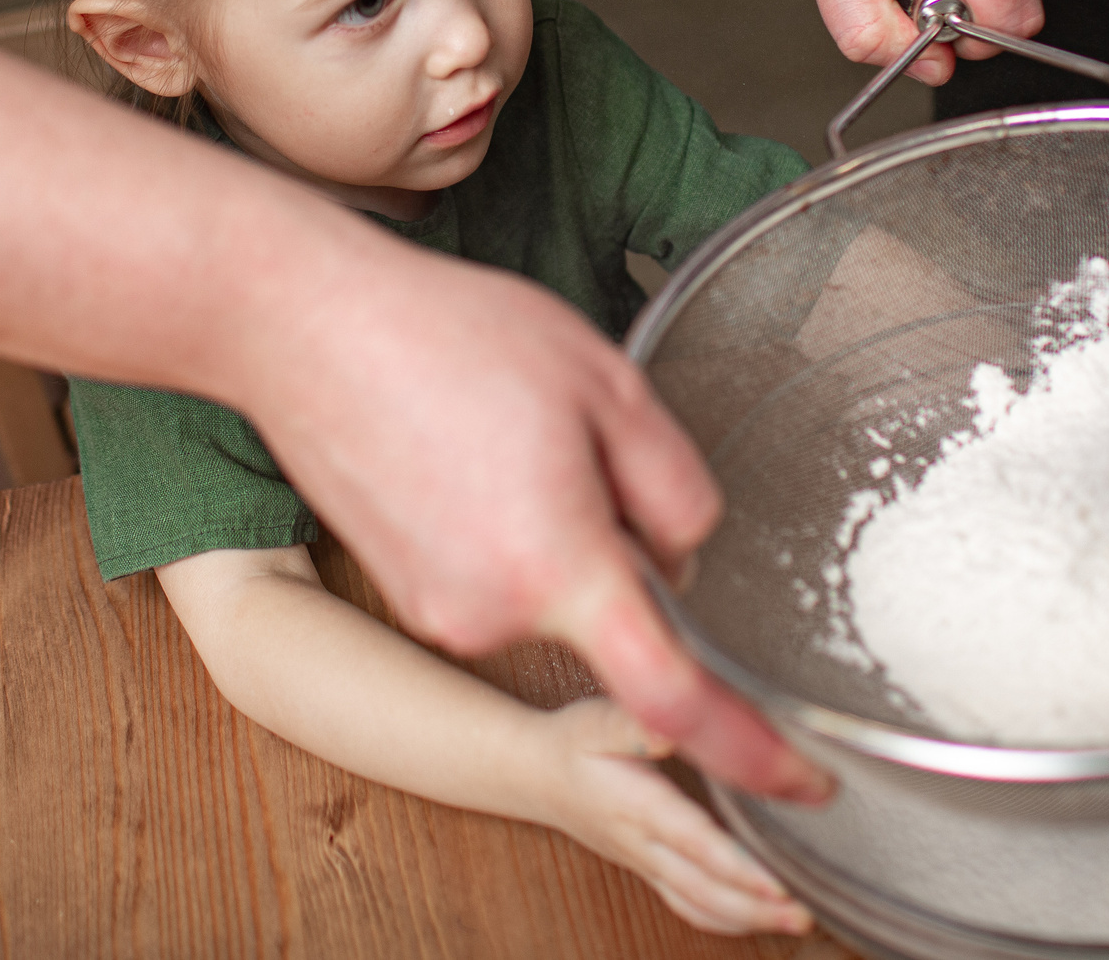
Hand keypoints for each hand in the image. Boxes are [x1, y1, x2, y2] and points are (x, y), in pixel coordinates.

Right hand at [243, 243, 831, 801]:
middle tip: (578, 436)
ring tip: (508, 427)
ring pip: (559, 592)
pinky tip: (473, 449)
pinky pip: (504, 581)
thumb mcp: (610, 384)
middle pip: (615, 615)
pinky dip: (514, 531)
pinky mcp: (413, 594)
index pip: (675, 697)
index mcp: (562, 569)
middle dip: (626, 542)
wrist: (304, 327)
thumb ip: (678, 490)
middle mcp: (498, 616)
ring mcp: (447, 614)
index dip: (749, 752)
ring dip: (565, 530)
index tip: (804, 781)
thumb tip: (684, 565)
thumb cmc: (452, 337)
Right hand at [532, 698, 811, 936]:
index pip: (693, 842)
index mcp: (637, 805)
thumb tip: (676, 726)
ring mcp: (647, 864)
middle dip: (756, 904)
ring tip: (798, 920)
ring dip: (749, 918)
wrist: (537, 776)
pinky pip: (689, 906)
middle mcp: (644, 844)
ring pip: (700, 903)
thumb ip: (637, 724)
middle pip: (703, 887)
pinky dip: (726, 919)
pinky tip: (759, 919)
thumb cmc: (572, 743)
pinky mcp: (650, 870)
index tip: (776, 881)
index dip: (736, 865)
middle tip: (805, 911)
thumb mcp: (596, 721)